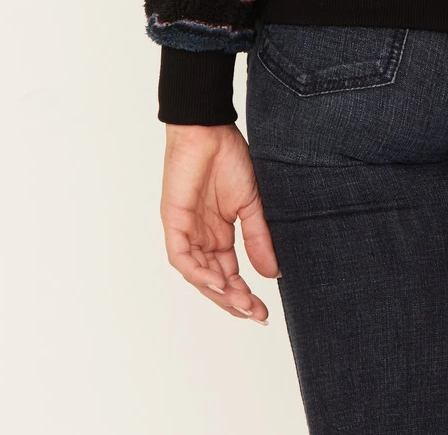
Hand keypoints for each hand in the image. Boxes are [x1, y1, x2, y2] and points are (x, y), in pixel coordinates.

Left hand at [161, 123, 279, 321]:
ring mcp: (186, 232)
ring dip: (219, 292)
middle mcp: (201, 238)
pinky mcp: (174, 223)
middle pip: (214, 281)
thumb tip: (273, 273)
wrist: (209, 131)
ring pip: (198, 275)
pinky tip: (219, 283)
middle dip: (234, 301)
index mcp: (219, 234)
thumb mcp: (251, 204)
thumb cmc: (229, 158)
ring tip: (242, 304)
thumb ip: (258, 238)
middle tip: (256, 315)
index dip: (245, 294)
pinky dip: (199, 272)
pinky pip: (183, 257)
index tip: (264, 311)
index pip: (230, 273)